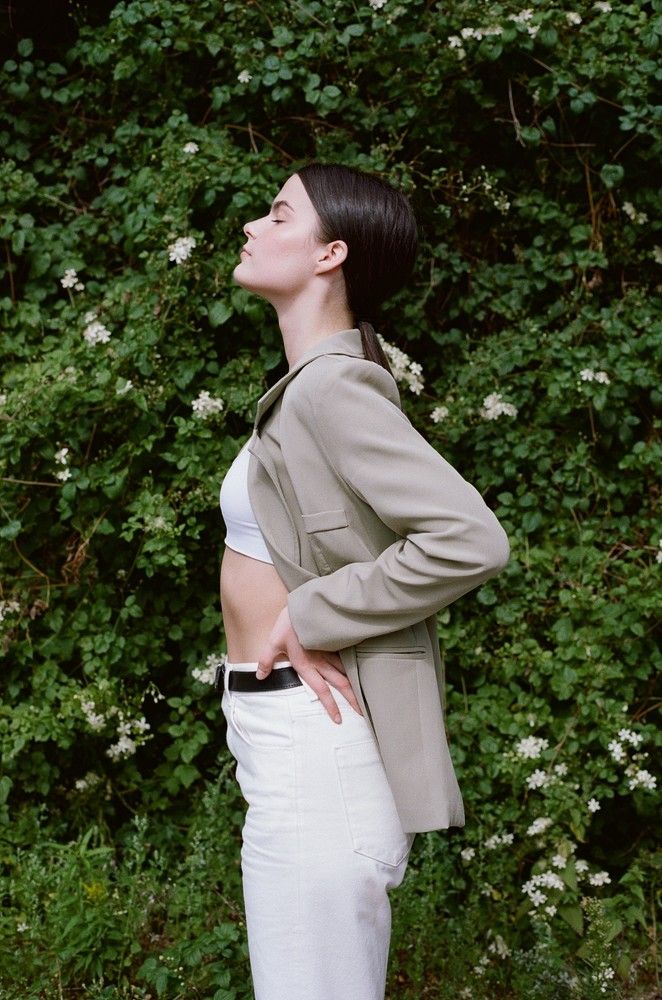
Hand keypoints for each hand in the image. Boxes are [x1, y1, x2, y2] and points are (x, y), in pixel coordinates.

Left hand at [257, 606, 362, 723]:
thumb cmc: (288, 624)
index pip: (321, 690)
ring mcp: (331, 651)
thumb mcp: (272, 643)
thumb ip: (266, 661)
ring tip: (367, 697)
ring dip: (357, 684)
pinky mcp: (335, 641)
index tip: (339, 719)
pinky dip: (357, 666)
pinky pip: (348, 656)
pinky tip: (365, 672)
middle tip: (363, 713)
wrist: (304, 603)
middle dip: (352, 699)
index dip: (330, 706)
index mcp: (306, 665)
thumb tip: (259, 677)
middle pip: (340, 684)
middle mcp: (321, 661)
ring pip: (347, 671)